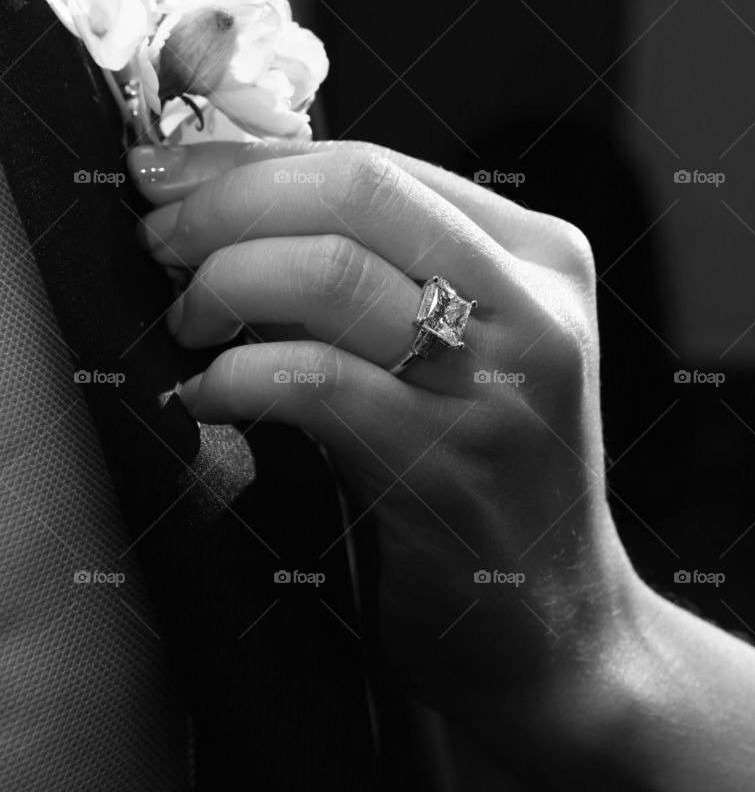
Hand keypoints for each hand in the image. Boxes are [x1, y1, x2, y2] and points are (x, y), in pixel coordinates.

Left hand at [128, 139, 636, 725]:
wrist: (558, 632)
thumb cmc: (486, 486)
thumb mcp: (459, 356)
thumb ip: (379, 277)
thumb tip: (232, 207)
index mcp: (537, 257)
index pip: (374, 165)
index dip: (249, 159)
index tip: (167, 169)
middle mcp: (532, 305)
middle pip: (354, 192)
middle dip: (226, 204)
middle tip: (158, 242)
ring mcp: (501, 384)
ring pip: (329, 272)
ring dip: (223, 286)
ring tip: (187, 326)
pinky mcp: (453, 466)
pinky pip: (314, 381)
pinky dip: (235, 377)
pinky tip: (207, 396)